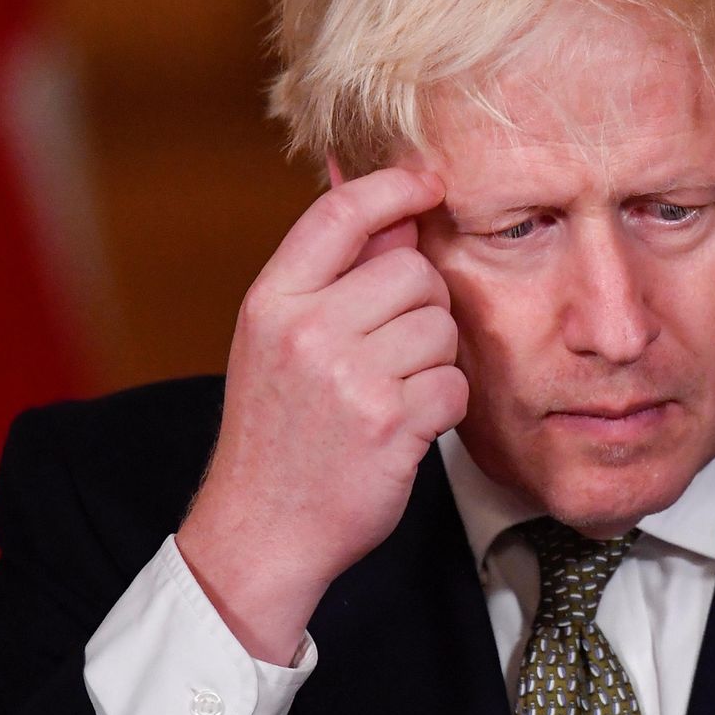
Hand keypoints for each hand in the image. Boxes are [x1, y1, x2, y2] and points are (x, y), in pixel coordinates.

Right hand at [176, 168, 467, 663]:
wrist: (261, 531)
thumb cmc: (277, 432)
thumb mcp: (276, 342)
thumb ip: (328, 274)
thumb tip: (377, 196)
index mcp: (272, 302)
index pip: (341, 213)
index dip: (394, 187)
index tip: (427, 184)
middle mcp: (306, 331)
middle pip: (413, 270)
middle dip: (422, 305)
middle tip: (393, 348)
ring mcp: (349, 377)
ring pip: (441, 327)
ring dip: (434, 361)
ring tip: (393, 391)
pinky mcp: (390, 423)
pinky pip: (454, 384)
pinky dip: (443, 407)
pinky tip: (407, 425)